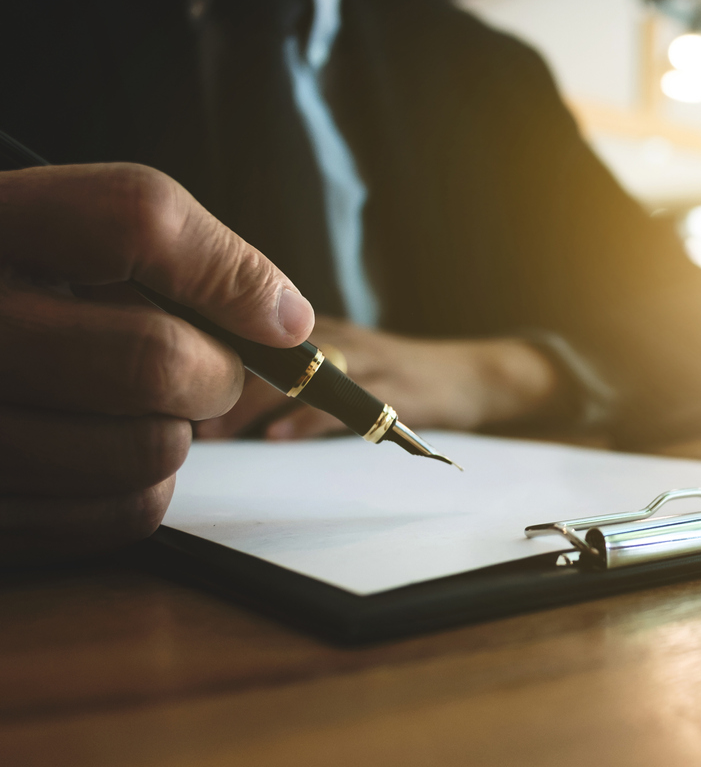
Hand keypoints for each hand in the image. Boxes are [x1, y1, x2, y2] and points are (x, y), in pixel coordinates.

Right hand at [0, 163, 313, 563]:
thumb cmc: (13, 288)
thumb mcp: (60, 231)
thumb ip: (178, 246)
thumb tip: (287, 320)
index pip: (134, 220)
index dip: (227, 274)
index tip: (272, 315)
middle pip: (155, 359)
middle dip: (212, 372)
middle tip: (196, 370)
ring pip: (150, 450)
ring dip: (173, 433)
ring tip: (126, 409)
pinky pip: (126, 515)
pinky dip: (144, 490)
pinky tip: (100, 453)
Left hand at [196, 316, 568, 440]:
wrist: (472, 375)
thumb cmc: (394, 378)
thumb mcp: (337, 364)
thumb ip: (284, 377)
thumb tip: (212, 407)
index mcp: (312, 330)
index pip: (249, 331)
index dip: (203, 353)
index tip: (163, 383)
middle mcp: (334, 336)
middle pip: (266, 350)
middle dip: (215, 382)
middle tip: (173, 416)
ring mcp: (367, 359)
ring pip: (299, 373)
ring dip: (250, 403)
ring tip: (212, 432)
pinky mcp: (396, 387)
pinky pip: (347, 402)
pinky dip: (309, 418)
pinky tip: (277, 437)